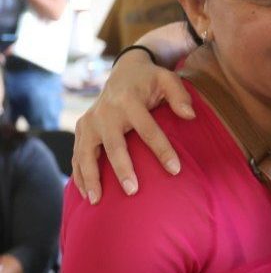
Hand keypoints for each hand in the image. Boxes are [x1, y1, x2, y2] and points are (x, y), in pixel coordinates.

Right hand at [72, 47, 194, 203]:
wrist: (124, 71)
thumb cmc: (150, 80)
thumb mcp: (168, 79)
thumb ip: (179, 95)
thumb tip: (190, 116)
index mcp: (129, 101)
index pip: (148, 129)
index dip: (162, 149)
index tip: (176, 170)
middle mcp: (105, 112)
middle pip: (113, 145)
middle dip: (122, 168)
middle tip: (132, 191)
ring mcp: (90, 121)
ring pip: (86, 153)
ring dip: (91, 177)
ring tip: (97, 201)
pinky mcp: (82, 128)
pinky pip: (77, 155)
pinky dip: (79, 175)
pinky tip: (87, 194)